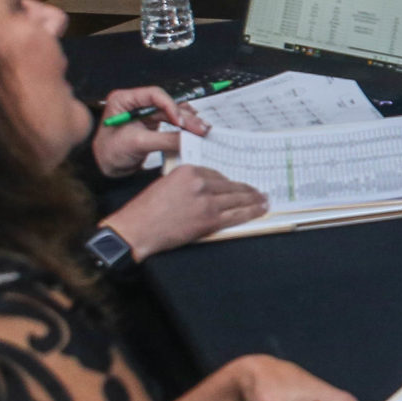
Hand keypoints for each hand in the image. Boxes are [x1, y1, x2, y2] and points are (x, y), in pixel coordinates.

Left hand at [90, 84, 207, 175]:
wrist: (104, 167)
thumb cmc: (110, 152)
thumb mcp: (138, 143)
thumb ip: (165, 139)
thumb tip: (189, 139)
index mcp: (125, 100)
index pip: (154, 95)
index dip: (171, 106)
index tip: (181, 122)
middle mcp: (136, 104)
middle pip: (167, 105)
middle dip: (185, 117)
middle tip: (201, 128)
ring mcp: (145, 114)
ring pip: (172, 114)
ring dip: (188, 122)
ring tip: (203, 130)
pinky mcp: (152, 125)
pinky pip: (172, 123)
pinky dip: (184, 128)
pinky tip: (195, 130)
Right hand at [101, 165, 267, 258]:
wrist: (137, 229)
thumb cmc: (146, 209)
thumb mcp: (166, 183)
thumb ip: (188, 182)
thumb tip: (208, 187)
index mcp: (188, 171)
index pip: (217, 174)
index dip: (229, 182)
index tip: (238, 184)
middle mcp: (200, 183)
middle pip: (230, 185)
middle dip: (247, 189)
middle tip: (259, 191)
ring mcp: (207, 202)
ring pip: (238, 199)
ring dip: (254, 200)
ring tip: (264, 199)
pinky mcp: (210, 220)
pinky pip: (237, 215)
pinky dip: (251, 212)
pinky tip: (260, 210)